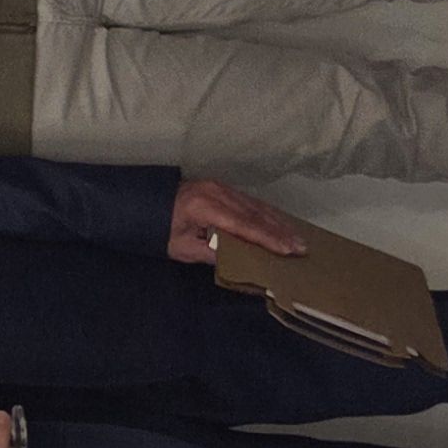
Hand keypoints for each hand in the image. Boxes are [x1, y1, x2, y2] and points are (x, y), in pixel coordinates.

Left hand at [170, 177, 306, 266]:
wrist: (145, 203)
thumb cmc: (160, 229)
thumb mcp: (182, 248)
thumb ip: (211, 253)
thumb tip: (240, 260)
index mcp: (205, 207)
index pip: (243, 225)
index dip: (268, 238)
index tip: (288, 249)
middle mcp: (216, 192)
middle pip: (255, 213)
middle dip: (280, 231)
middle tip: (302, 247)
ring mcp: (220, 187)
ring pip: (255, 206)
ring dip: (278, 222)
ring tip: (297, 237)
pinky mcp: (221, 187)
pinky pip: (249, 201)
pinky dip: (267, 213)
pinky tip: (280, 223)